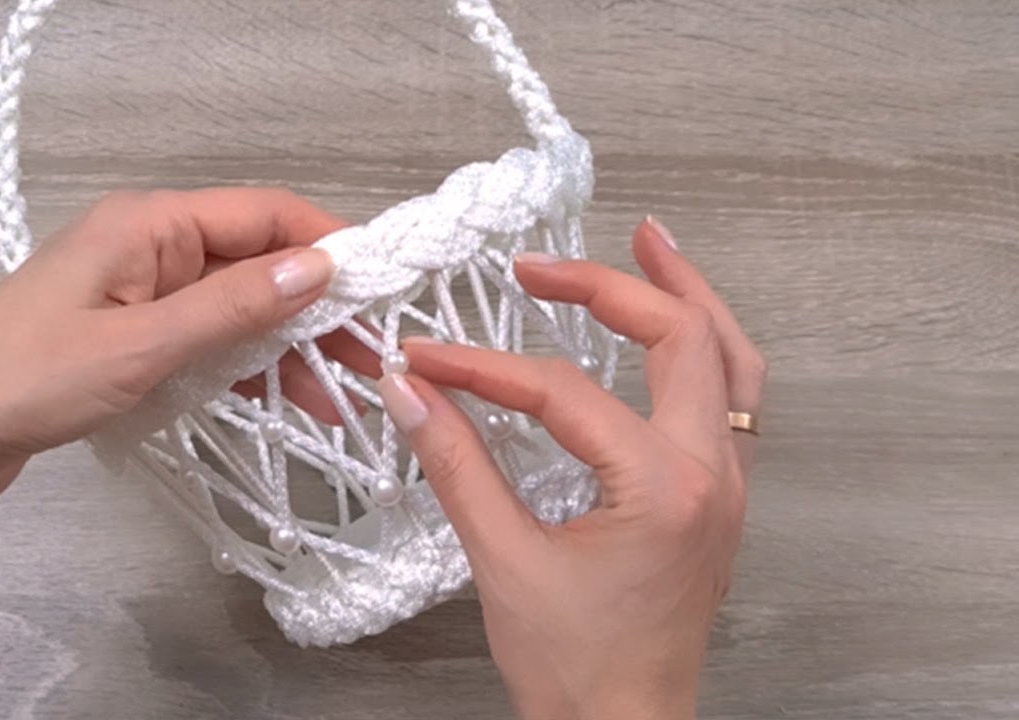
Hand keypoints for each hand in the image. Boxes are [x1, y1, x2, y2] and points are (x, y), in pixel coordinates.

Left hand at [0, 188, 348, 719]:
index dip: (330, 245)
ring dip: (288, 346)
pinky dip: (248, 367)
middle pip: (258, 262)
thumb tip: (319, 269)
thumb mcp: (144, 344)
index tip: (382, 290)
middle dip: (316, 308)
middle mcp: (153, 246)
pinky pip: (209, 338)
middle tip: (371, 357)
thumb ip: (234, 307)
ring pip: (239, 306)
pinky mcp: (135, 334)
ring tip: (339, 397)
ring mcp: (143, 292)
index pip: (265, 214)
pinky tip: (287, 402)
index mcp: (152, 224)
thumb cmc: (29, 379)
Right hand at [377, 217, 765, 719]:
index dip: (484, 368)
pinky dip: (702, 349)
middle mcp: (711, 476)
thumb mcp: (503, 562)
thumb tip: (411, 392)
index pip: (564, 392)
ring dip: (690, 296)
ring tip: (651, 246)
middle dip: (613, 286)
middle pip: (685, 338)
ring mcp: (726, 486)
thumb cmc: (579, 670)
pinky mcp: (716, 498)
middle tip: (546, 265)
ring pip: (731, 361)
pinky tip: (668, 334)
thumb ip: (456, 465)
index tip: (428, 359)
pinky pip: (730, 399)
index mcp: (663, 489)